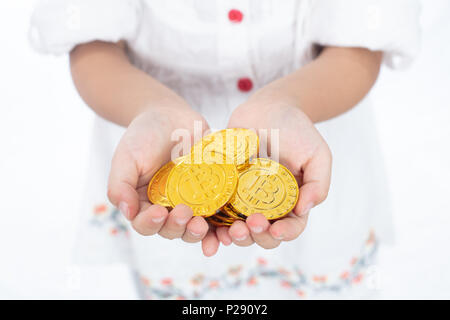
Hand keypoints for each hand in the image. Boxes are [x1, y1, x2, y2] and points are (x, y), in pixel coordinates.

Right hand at [107, 106, 219, 255]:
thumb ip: (120, 185)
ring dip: (197, 232)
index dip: (151, 223)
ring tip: (202, 225)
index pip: (145, 224)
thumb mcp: (126, 157)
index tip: (159, 212)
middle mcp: (167, 208)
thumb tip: (127, 212)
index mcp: (144, 203)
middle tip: (185, 214)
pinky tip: (224, 227)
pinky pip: (216, 213)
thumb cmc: (144, 135)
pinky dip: (219, 225)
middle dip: (177, 227)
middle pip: (171, 230)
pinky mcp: (210, 194)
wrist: (171, 115)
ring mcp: (190, 202)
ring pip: (193, 227)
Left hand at [215, 100, 331, 248]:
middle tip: (247, 225)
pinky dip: (214, 223)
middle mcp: (268, 205)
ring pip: (240, 228)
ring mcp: (244, 199)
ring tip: (230, 230)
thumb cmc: (296, 129)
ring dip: (235, 236)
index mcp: (292, 202)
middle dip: (257, 237)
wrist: (266, 107)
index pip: (291, 227)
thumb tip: (304, 210)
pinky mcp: (224, 188)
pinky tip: (209, 224)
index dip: (284, 234)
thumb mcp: (317, 153)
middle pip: (263, 234)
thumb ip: (319, 182)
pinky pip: (217, 210)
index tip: (275, 229)